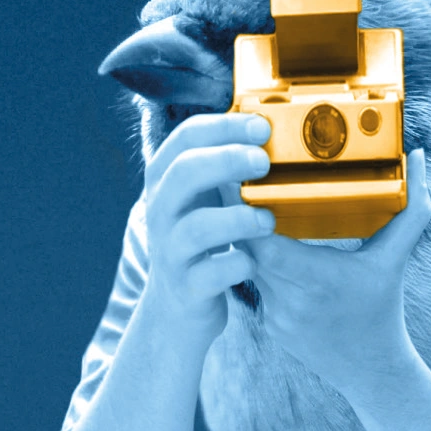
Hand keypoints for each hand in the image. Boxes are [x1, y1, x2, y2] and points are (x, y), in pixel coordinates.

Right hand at [141, 112, 276, 342]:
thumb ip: (221, 164)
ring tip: (267, 219)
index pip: (187, 137)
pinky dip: (235, 266)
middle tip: (265, 162)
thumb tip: (266, 122)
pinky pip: (209, 274)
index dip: (225, 126)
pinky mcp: (187, 286)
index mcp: (166, 179)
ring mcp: (171, 249)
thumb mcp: (200, 196)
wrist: (176, 308)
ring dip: (236, 218)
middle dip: (227, 160)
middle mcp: (162, 209)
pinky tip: (253, 263)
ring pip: (196, 227)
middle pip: (185, 172)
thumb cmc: (199, 242)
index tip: (263, 126)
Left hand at [249, 147, 430, 396]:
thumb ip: (412, 208)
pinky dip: (258, 264)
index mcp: (319, 280)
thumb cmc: (384, 309)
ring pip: (246, 265)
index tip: (244, 181)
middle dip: (239, 215)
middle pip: (245, 248)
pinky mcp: (269, 323)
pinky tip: (260, 247)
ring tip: (244, 205)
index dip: (245, 214)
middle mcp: (292, 299)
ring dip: (246, 237)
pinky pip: (255, 284)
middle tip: (237, 178)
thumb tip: (418, 157)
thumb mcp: (395, 258)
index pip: (263, 244)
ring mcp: (276, 314)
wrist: (371, 370)